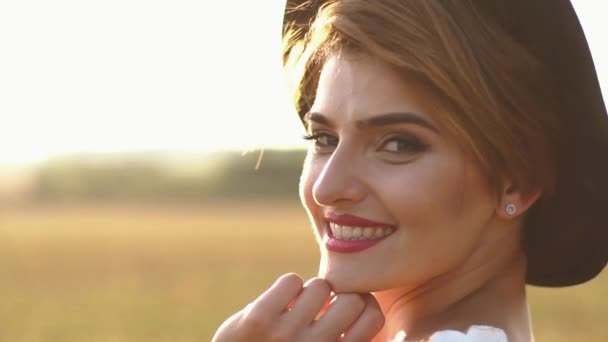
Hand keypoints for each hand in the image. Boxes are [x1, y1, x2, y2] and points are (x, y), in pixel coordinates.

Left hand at [211, 273, 384, 341]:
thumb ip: (339, 339)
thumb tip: (362, 301)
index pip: (373, 317)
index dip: (362, 306)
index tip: (346, 310)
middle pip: (352, 298)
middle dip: (338, 298)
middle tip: (321, 307)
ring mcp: (287, 334)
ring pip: (320, 286)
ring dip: (309, 293)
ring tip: (296, 308)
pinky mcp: (259, 318)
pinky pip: (291, 280)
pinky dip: (287, 288)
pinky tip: (278, 304)